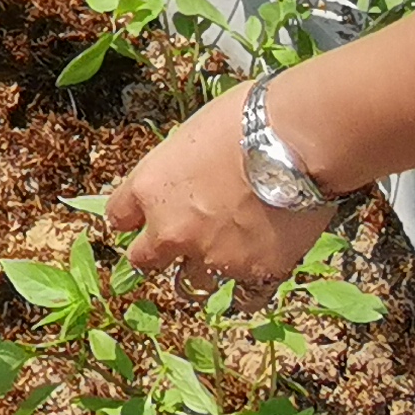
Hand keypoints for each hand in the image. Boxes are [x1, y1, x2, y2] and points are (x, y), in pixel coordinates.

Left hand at [104, 80, 335, 287]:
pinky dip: (247, 287)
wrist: (296, 140)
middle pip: (144, 259)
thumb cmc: (248, 118)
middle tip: (173, 245)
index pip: (119, 215)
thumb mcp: (196, 133)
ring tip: (222, 257)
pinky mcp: (254, 272)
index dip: (131, 217)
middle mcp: (171, 230)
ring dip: (201, 272)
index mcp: (150, 188)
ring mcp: (212, 255)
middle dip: (156, 253)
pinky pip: (243, 296)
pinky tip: (256, 272)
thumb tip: (193, 174)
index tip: (137, 219)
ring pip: (191, 284)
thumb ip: (183, 168)